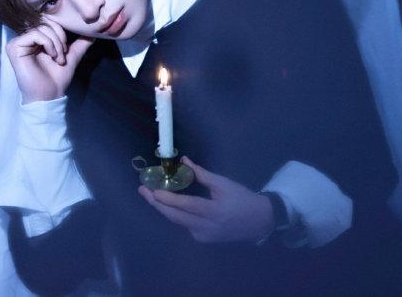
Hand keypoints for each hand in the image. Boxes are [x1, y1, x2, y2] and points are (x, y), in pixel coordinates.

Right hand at [6, 19, 93, 103]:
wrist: (49, 94)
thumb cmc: (57, 78)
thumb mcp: (72, 56)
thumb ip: (81, 43)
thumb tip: (92, 32)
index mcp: (37, 39)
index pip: (49, 22)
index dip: (62, 32)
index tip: (66, 50)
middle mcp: (26, 38)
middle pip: (46, 22)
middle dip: (60, 38)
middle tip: (63, 55)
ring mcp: (18, 42)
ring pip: (42, 28)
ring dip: (56, 43)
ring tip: (58, 59)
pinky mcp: (14, 47)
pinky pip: (35, 34)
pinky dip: (48, 44)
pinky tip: (51, 56)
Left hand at [138, 156, 273, 243]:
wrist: (259, 221)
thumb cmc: (242, 198)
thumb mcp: (224, 184)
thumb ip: (202, 174)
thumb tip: (184, 161)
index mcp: (213, 211)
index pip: (185, 205)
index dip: (167, 198)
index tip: (152, 189)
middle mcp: (205, 227)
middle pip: (175, 217)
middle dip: (156, 204)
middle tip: (143, 191)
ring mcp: (203, 236)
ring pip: (177, 222)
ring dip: (163, 208)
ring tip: (151, 195)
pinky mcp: (202, 239)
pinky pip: (185, 225)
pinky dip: (176, 214)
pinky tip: (170, 204)